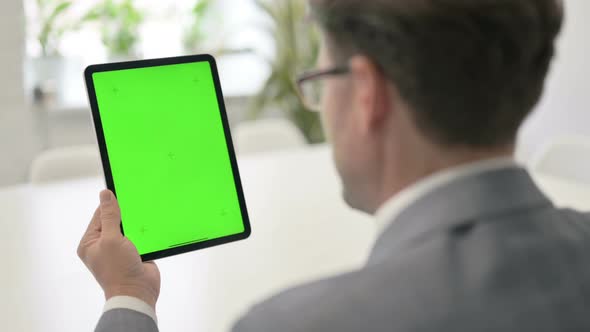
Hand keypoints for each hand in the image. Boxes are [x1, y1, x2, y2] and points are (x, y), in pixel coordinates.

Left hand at [77, 190, 160, 308]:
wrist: (137, 292)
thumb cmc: (118, 270)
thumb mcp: (111, 239)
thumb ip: (110, 216)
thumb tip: (105, 194)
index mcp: (90, 242)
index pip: (99, 215)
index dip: (110, 203)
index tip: (122, 190)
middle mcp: (103, 245)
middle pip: (114, 220)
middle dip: (125, 213)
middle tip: (137, 201)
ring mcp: (119, 250)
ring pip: (129, 228)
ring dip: (136, 223)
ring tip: (145, 214)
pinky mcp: (134, 253)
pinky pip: (139, 236)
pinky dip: (145, 232)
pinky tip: (152, 225)